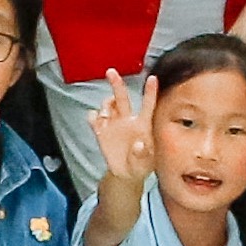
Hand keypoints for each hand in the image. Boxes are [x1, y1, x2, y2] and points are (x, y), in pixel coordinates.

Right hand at [84, 73, 149, 190]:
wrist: (126, 174)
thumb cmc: (141, 165)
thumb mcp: (145, 163)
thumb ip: (142, 154)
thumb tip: (139, 145)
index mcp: (143, 124)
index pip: (148, 104)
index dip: (150, 91)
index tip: (153, 78)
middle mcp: (128, 120)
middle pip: (122, 97)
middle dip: (116, 84)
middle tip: (111, 72)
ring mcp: (114, 124)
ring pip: (107, 105)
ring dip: (106, 105)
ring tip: (106, 115)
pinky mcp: (101, 131)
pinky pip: (94, 119)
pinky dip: (93, 117)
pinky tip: (95, 120)